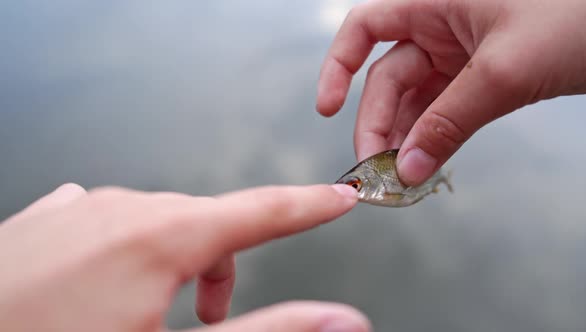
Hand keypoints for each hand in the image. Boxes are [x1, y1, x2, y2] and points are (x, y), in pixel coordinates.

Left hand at [0, 183, 369, 331]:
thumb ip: (266, 330)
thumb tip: (339, 319)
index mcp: (158, 238)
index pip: (261, 212)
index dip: (307, 207)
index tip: (338, 197)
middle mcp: (118, 209)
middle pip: (205, 220)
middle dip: (224, 263)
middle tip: (213, 315)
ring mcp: (74, 211)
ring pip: (154, 218)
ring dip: (174, 256)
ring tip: (153, 307)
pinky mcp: (40, 222)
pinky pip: (103, 217)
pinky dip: (124, 244)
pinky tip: (105, 273)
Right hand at [317, 0, 585, 184]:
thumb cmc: (578, 18)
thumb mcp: (504, 71)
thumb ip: (449, 122)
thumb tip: (406, 170)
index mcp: (433, 1)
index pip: (364, 27)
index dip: (337, 66)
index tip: (326, 109)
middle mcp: (439, 24)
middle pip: (387, 77)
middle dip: (377, 123)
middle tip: (376, 170)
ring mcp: (459, 52)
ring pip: (414, 99)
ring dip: (403, 137)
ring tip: (398, 176)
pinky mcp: (480, 75)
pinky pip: (442, 109)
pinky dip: (432, 136)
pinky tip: (423, 163)